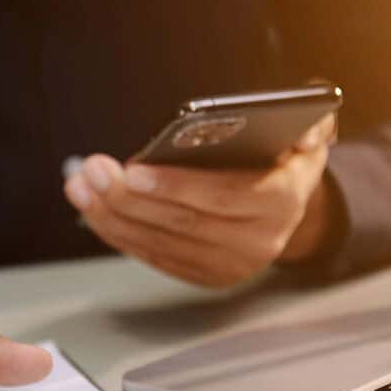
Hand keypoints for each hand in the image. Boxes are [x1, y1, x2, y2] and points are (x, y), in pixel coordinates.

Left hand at [63, 114, 338, 286]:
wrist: (292, 210)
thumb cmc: (286, 160)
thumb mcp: (308, 133)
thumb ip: (308, 121)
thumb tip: (303, 114)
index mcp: (282, 201)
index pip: (223, 197)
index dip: (175, 186)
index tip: (133, 170)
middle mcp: (257, 242)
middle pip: (181, 223)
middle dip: (128, 197)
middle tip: (91, 170)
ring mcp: (228, 265)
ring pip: (160, 243)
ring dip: (112, 216)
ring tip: (81, 186)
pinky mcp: (204, 276)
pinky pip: (153, 257)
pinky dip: (119, 234)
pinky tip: (93, 209)